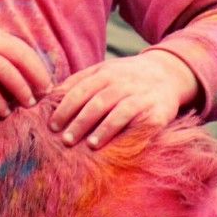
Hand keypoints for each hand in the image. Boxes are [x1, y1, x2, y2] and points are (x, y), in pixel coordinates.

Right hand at [0, 23, 52, 117]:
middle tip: (46, 96)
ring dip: (20, 88)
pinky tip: (3, 112)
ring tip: (29, 105)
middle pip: (20, 57)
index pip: (23, 48)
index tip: (49, 84)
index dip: (39, 66)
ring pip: (5, 70)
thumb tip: (19, 76)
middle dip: (36, 77)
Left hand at [50, 49, 200, 148]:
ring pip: (115, 111)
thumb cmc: (126, 77)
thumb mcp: (103, 71)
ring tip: (85, 145)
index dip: (64, 108)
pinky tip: (109, 144)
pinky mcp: (156, 111)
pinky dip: (121, 132)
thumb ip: (78, 82)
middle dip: (78, 122)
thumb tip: (48, 96)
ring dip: (99, 129)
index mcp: (105, 73)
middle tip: (64, 141)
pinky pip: (137, 122)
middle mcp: (122, 82)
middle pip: (95, 102)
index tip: (51, 125)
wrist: (168, 74)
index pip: (80, 90)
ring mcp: (140, 96)